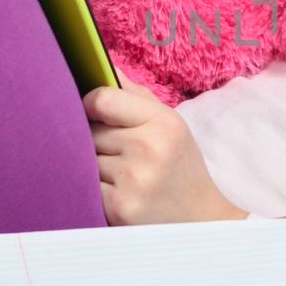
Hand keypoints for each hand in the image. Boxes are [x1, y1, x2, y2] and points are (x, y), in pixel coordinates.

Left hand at [82, 68, 248, 224]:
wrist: (201, 222)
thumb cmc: (180, 168)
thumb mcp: (170, 126)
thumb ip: (134, 96)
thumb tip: (102, 63)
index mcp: (164, 123)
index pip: (102, 99)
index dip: (89, 105)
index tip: (92, 113)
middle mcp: (149, 149)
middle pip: (89, 132)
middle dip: (94, 141)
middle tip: (114, 153)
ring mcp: (133, 180)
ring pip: (84, 159)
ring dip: (91, 167)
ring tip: (117, 176)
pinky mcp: (118, 208)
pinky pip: (85, 187)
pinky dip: (92, 190)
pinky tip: (114, 193)